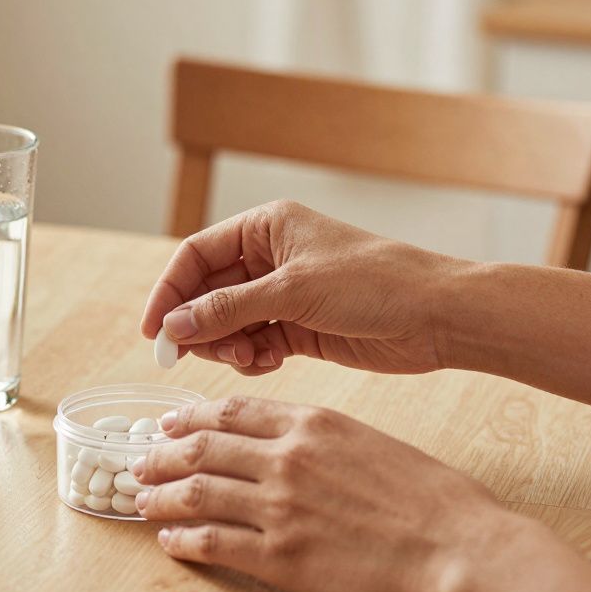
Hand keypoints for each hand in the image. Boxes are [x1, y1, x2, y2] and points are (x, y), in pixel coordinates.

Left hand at [131, 397, 590, 591]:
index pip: (231, 411)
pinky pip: (212, 542)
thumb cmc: (430, 498)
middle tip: (141, 461)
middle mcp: (286, 458)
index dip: (191, 417)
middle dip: (162, 453)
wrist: (461, 547)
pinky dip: (182, 539)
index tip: (170, 423)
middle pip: (201, 448)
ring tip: (142, 499)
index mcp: (311, 423)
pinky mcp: (280, 556)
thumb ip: (320, 437)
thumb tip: (284, 440)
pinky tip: (171, 540)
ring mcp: (280, 507)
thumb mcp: (370, 442)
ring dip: (160, 495)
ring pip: (195, 492)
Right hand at [140, 200, 460, 375]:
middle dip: (198, 326)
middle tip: (193, 357)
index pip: (195, 255)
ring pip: (228, 324)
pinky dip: (252, 358)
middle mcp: (270, 258)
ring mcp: (284, 295)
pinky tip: (268, 363)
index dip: (169, 292)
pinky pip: (255, 344)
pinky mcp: (300, 328)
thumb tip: (173, 326)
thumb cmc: (374, 283)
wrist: (437, 316)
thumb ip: (228, 309)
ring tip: (247, 359)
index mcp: (266, 227)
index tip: (153, 332)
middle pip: (207, 293)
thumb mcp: (292, 292)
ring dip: (227, 346)